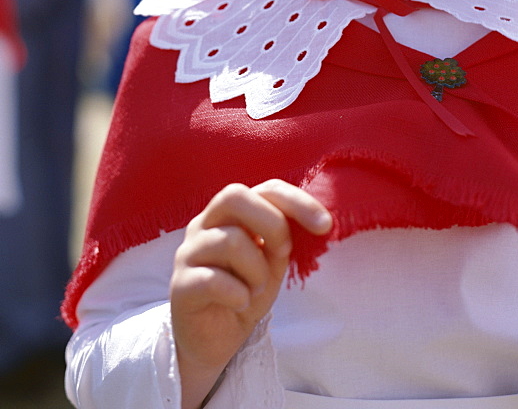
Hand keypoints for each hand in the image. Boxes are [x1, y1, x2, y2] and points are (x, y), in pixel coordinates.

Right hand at [170, 180, 331, 408]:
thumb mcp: (272, 262)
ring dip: (256, 270)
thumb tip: (316, 221)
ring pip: (229, 240)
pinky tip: (241, 304)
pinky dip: (238, 294)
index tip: (325, 225)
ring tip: (255, 290)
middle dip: (272, 223)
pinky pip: (213, 279)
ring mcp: (188, 253)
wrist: (213, 340)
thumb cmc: (245, 291)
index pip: (265, 189)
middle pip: (234, 196)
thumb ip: (283, 238)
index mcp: (230, 213)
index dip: (297, 201)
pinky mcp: (180, 286)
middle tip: (283, 254)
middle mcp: (204, 224)